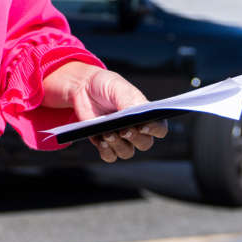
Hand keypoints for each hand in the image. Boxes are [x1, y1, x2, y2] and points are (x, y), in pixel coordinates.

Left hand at [43, 62, 167, 162]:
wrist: (82, 88)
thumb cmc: (105, 85)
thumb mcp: (116, 86)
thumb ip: (127, 99)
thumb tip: (136, 113)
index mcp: (145, 114)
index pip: (159, 128)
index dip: (155, 129)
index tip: (143, 126)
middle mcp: (136, 129)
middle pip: (144, 143)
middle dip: (134, 138)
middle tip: (123, 130)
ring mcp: (120, 138)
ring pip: (127, 152)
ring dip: (118, 145)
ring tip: (107, 133)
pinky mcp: (105, 143)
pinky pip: (110, 156)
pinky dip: (106, 151)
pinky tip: (100, 141)